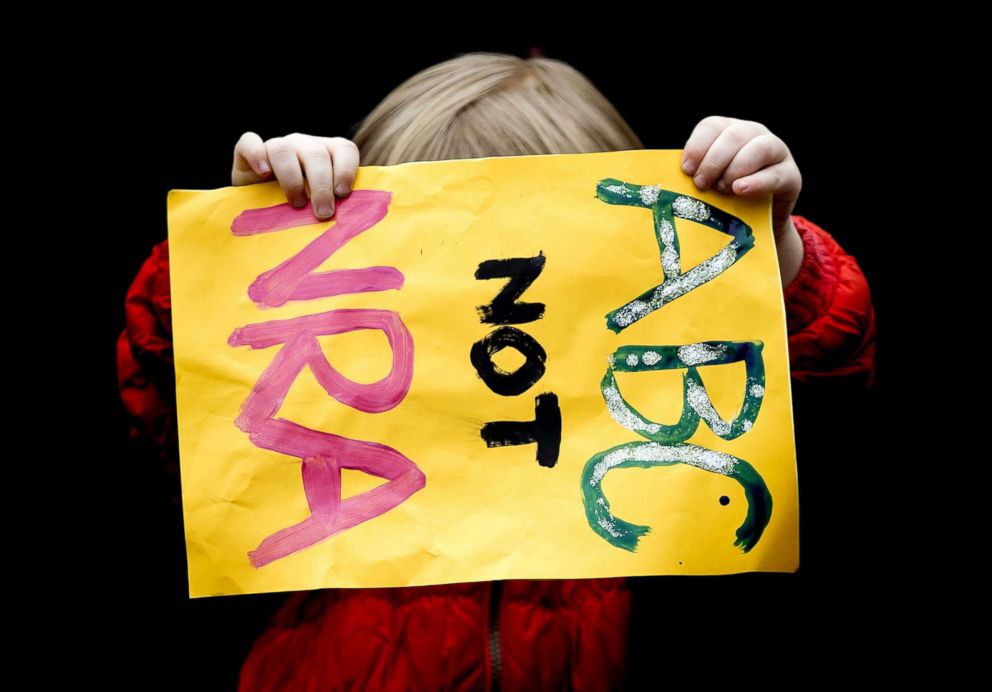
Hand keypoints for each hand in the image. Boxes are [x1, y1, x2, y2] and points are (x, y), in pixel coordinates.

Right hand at [232, 132, 359, 219]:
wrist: (262, 214)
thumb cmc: (302, 216)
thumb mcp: (323, 210)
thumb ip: (341, 209)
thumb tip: (358, 226)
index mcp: (327, 155)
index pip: (344, 149)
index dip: (346, 169)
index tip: (343, 194)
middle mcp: (303, 147)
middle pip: (316, 154)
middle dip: (321, 185)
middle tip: (323, 213)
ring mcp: (276, 147)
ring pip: (282, 149)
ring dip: (291, 178)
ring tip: (296, 203)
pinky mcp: (246, 153)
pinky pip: (249, 142)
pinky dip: (256, 155)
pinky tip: (263, 174)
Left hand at [680, 117, 801, 242]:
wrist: (755, 223)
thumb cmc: (723, 198)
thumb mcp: (707, 181)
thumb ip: (693, 173)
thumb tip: (664, 180)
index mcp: (728, 131)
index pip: (711, 126)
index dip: (697, 146)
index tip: (686, 170)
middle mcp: (754, 134)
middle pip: (733, 135)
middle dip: (713, 161)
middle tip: (700, 184)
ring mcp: (776, 151)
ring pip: (758, 148)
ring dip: (734, 169)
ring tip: (722, 189)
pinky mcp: (791, 175)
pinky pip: (775, 174)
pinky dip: (756, 182)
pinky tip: (740, 190)